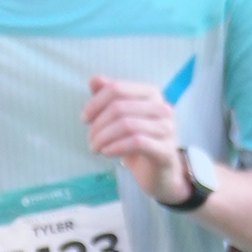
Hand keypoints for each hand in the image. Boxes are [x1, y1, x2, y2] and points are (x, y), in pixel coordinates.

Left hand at [82, 72, 194, 204]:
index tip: (84, 119)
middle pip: (119, 107)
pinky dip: (116, 147)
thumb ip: (109, 97)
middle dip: (98, 124)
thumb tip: (94, 79)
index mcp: (150, 93)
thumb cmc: (138, 141)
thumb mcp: (121, 117)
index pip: (117, 88)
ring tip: (95, 148)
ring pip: (126, 125)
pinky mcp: (165, 149)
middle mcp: (162, 107)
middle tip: (90, 139)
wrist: (159, 172)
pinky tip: (106, 153)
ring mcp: (167, 128)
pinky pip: (136, 142)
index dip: (95, 103)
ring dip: (103, 137)